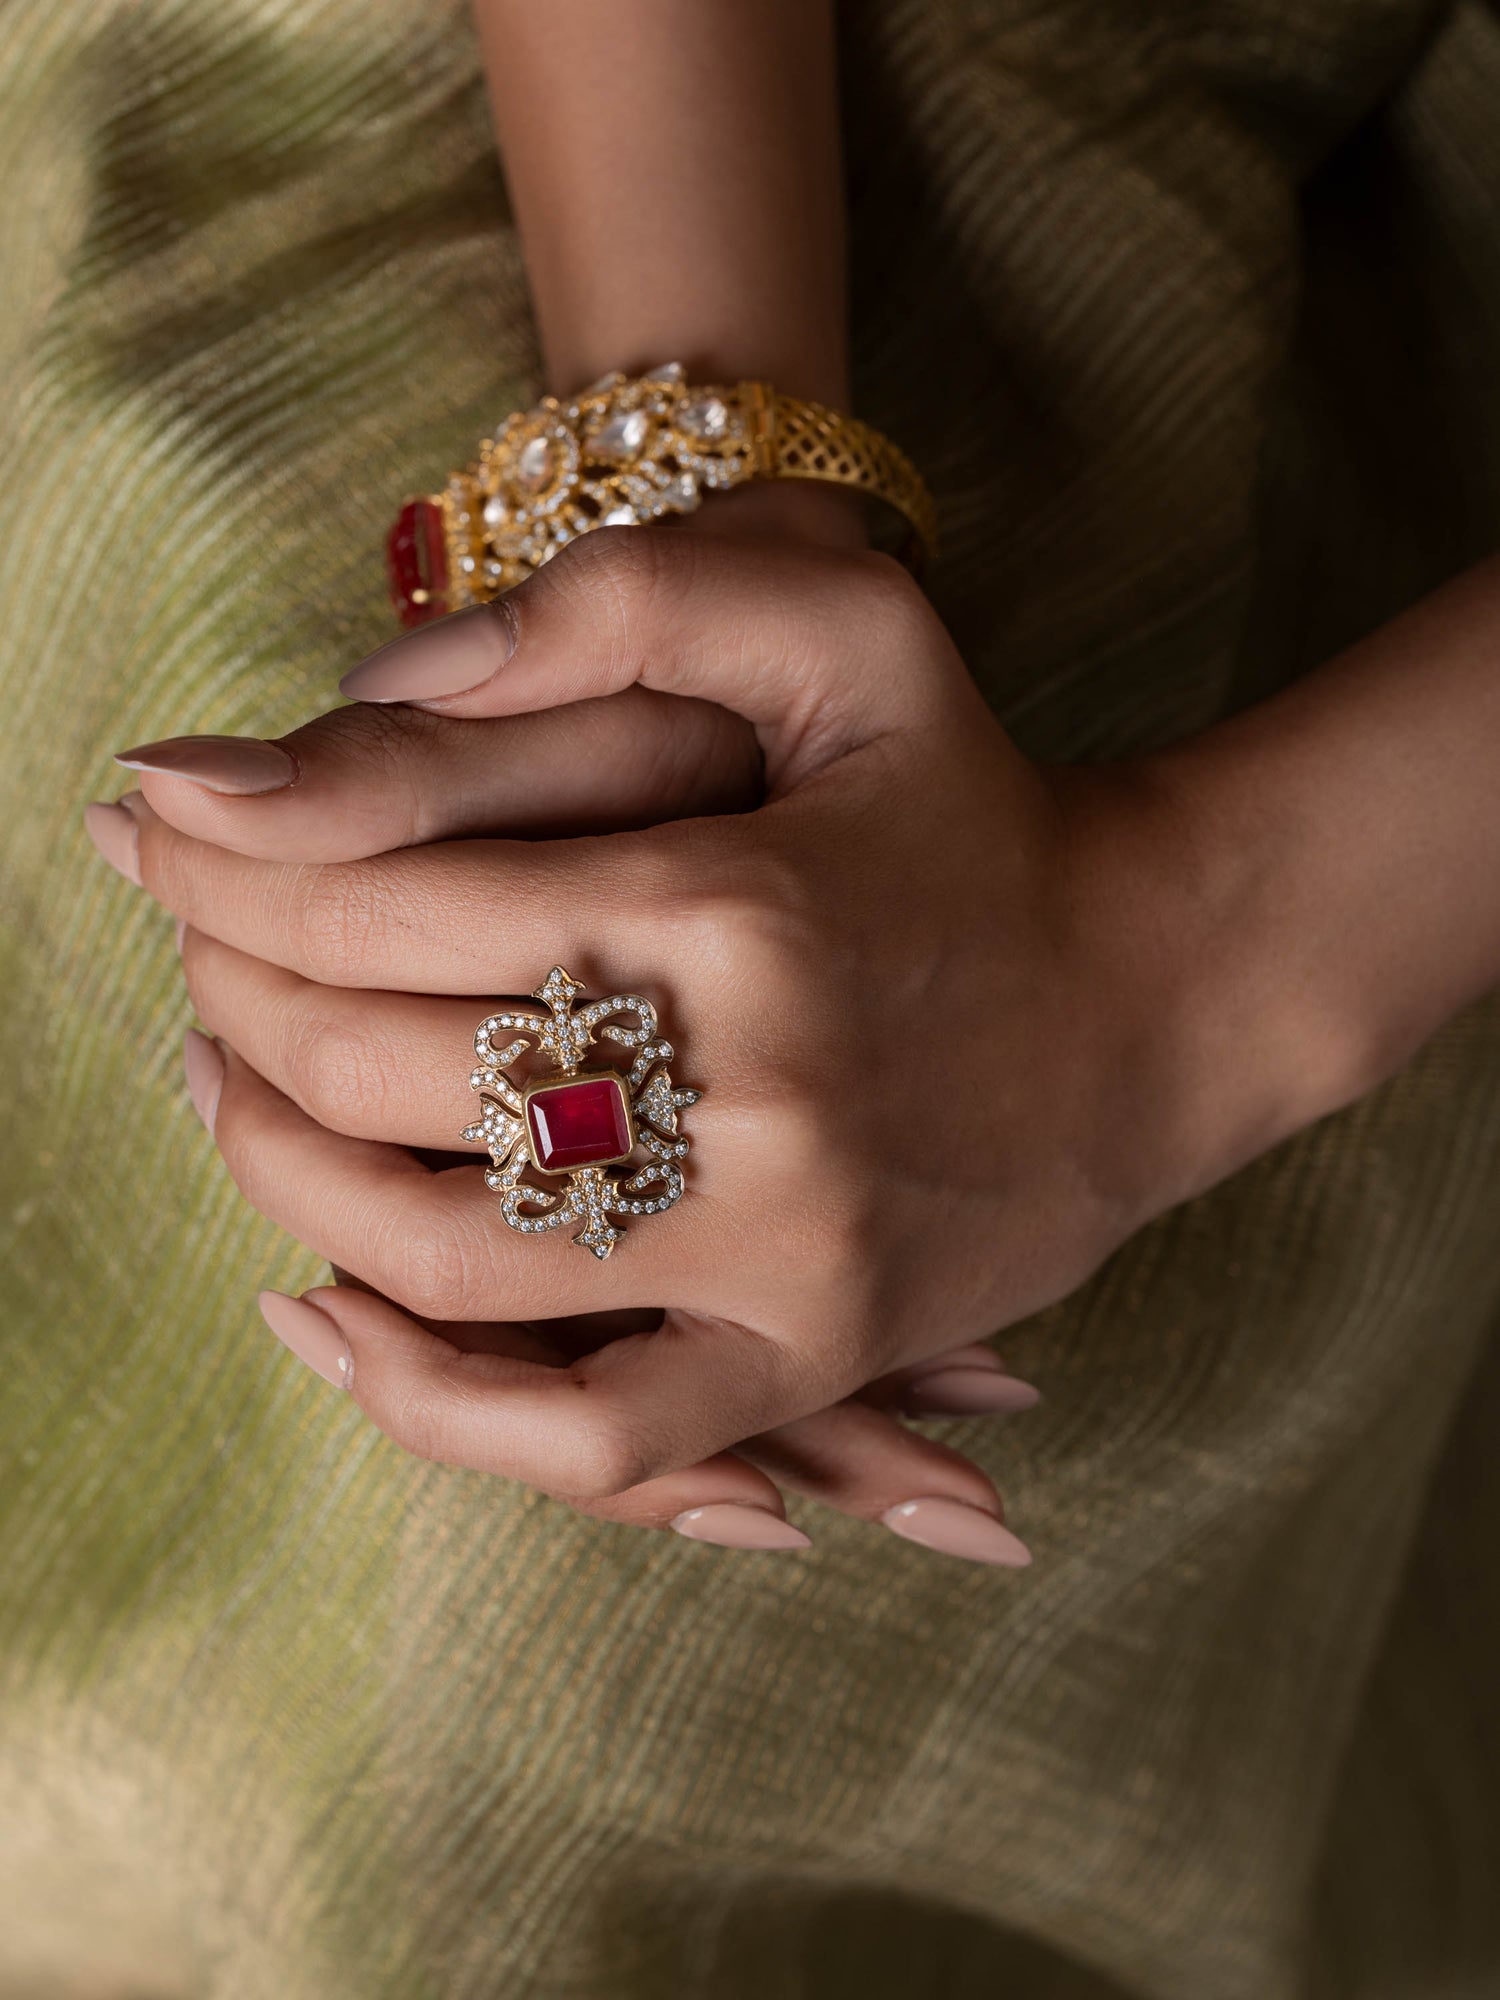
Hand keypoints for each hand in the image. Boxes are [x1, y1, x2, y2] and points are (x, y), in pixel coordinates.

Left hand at [99, 648, 1042, 1557]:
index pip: (377, 891)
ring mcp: (777, 1257)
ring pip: (434, 1257)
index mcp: (728, 903)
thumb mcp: (846, 627)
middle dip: (224, 993)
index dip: (221, 860)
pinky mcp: (806, 1357)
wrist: (1155, 994)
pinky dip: (421, 1400)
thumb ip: (605, 607)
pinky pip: (576, 1438)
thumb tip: (344, 701)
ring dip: (274, 1172)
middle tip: (181, 945)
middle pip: (373, 1070)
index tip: (148, 825)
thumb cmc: (979, 802)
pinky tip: (324, 1313)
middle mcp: (744, 1097)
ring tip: (222, 1092)